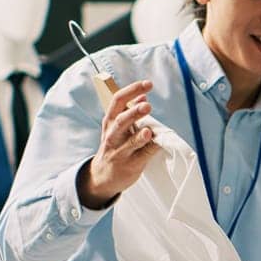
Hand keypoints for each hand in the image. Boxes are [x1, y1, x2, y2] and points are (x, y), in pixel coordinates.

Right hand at [78, 80, 157, 209]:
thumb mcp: (117, 127)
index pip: (118, 101)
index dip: (132, 91)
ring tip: (149, 130)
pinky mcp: (130, 165)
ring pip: (130, 142)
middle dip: (134, 113)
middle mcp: (112, 135)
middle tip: (147, 105)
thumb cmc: (114, 146)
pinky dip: (151, 149)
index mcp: (110, 121)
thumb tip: (143, 95)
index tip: (147, 84)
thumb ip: (130, 111)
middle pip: (121, 121)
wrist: (102, 175)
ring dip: (140, 135)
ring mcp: (120, 151)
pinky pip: (143, 156)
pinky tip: (159, 143)